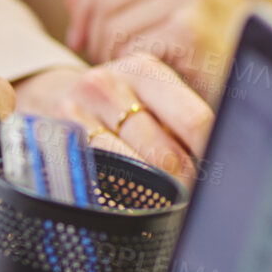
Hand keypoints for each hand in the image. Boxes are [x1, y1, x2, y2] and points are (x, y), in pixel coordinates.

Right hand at [15, 56, 212, 186]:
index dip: (212, 156)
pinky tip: (129, 196)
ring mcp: (78, 113)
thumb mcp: (146, 94)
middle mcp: (109, 86)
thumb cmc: (114, 102)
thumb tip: (224, 158)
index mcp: (145, 70)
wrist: (46, 94)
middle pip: (165, 154)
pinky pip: (100, 179)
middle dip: (185, 184)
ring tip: (164, 200)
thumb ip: (182, 120)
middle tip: (193, 200)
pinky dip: (120, 194)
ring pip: (132, 171)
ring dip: (154, 194)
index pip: (195, 121)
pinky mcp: (57, 142)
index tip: (222, 177)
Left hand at [66, 0, 247, 99]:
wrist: (259, 86)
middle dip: (95, 37)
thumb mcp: (168, 20)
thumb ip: (123, 5)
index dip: (86, 9)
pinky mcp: (189, 28)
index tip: (80, 40)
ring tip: (132, 73)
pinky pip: (129, 47)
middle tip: (104, 64)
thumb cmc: (212, 56)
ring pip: (113, 25)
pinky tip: (147, 79)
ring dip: (111, 56)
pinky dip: (128, 68)